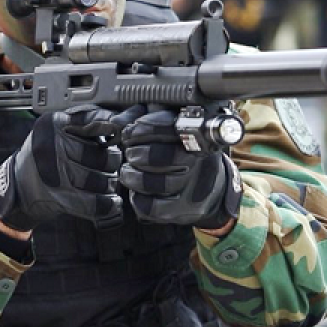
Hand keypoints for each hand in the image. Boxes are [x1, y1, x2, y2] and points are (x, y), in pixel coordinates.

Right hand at [0, 105, 135, 231]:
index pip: (92, 120)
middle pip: (103, 155)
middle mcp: (53, 147)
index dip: (112, 127)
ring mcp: (56, 174)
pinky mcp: (60, 199)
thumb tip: (121, 123)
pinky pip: (96, 203)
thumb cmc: (44, 156)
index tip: (120, 132)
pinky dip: (108, 204)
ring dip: (109, 184)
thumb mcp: (57, 130)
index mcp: (53, 124)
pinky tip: (111, 202)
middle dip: (112, 161)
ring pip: (102, 180)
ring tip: (105, 181)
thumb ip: (85, 123)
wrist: (18, 186)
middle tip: (108, 163)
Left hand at [119, 108, 240, 229]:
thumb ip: (140, 117)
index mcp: (195, 135)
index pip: (171, 127)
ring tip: (128, 171)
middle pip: (165, 156)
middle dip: (138, 153)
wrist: (209, 186)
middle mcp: (199, 161)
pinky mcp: (185, 210)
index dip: (145, 128)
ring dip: (134, 176)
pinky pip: (155, 208)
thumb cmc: (179, 150)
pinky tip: (136, 192)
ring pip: (159, 184)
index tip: (130, 132)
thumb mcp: (164, 127)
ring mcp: (194, 187)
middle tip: (130, 153)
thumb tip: (116, 122)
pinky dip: (138, 199)